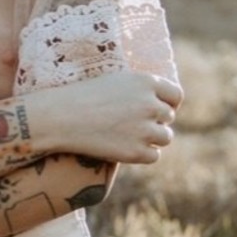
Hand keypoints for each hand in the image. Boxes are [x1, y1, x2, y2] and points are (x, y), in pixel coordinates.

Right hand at [26, 71, 182, 163]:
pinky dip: (143, 154)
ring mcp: (144, 129)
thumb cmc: (83, 96)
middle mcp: (150, 105)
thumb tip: (161, 103)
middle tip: (134, 124)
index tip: (158, 110)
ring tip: (131, 136)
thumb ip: (140, 89)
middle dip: (155, 121)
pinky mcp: (136, 152)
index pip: (176, 96)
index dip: (169, 104)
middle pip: (168, 117)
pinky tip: (125, 147)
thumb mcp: (115, 81)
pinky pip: (154, 156)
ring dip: (152, 138)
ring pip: (166, 138)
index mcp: (146, 82)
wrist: (61, 117)